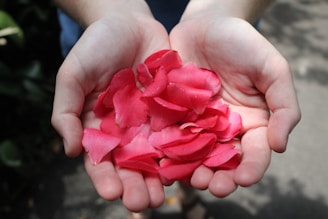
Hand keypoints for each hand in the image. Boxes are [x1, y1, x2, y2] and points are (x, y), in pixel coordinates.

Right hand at [51, 4, 169, 210]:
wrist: (128, 23)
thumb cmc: (96, 46)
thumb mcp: (73, 75)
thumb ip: (66, 111)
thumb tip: (68, 150)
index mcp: (99, 126)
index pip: (100, 159)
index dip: (105, 177)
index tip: (113, 193)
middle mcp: (126, 129)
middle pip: (130, 164)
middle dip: (135, 185)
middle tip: (142, 204)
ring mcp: (150, 120)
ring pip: (155, 155)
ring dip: (159, 177)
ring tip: (164, 195)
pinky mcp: (172, 109)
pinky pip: (178, 132)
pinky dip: (182, 150)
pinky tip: (187, 167)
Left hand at [169, 16, 300, 196]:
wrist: (206, 25)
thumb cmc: (242, 43)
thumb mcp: (272, 69)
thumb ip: (283, 106)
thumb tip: (279, 146)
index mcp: (252, 122)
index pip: (255, 153)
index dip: (251, 168)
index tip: (243, 178)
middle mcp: (225, 129)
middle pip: (224, 162)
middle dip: (221, 178)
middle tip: (213, 186)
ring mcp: (198, 124)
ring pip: (197, 157)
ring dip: (195, 172)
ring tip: (192, 179)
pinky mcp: (175, 116)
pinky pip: (173, 139)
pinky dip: (171, 154)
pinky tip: (167, 164)